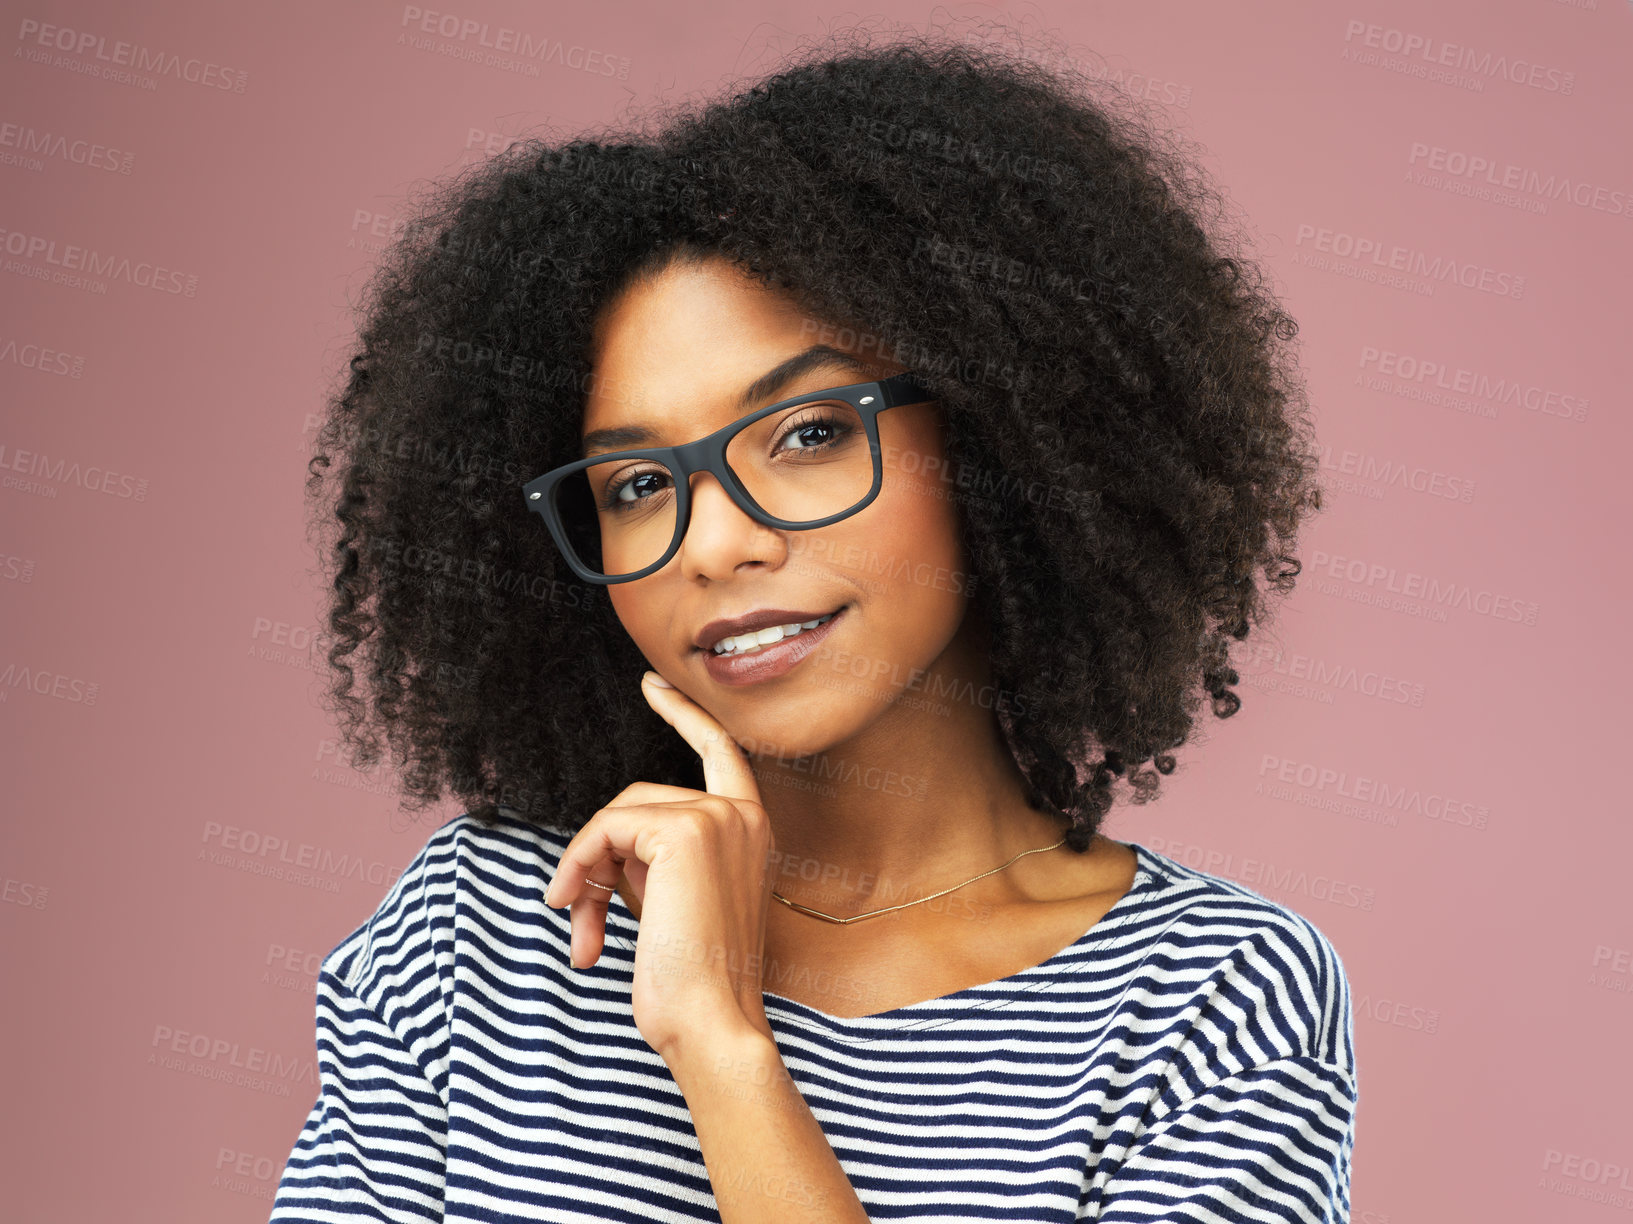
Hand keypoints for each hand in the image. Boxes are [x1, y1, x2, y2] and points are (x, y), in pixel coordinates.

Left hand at [543, 670, 776, 1062]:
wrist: (713, 1023)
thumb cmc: (694, 982)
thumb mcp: (676, 905)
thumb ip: (655, 860)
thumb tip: (601, 848)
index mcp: (752, 831)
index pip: (719, 751)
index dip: (683, 713)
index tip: (652, 684)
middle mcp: (743, 816)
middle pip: (639, 799)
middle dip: (597, 855)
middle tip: (576, 913)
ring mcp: (716, 817)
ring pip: (618, 817)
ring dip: (583, 873)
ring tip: (578, 929)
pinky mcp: (684, 830)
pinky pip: (605, 830)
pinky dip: (578, 869)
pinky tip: (577, 917)